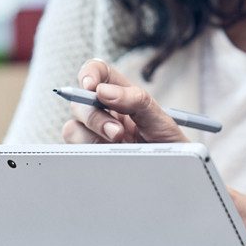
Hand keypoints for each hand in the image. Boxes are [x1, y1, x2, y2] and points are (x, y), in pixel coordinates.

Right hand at [59, 58, 188, 143]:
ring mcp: (95, 134)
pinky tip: (109, 155)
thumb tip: (104, 91)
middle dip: (95, 116)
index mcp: (122, 94)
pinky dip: (91, 150)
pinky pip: (75, 148)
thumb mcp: (160, 119)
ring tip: (119, 145)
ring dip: (94, 136)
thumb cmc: (169, 145)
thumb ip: (136, 100)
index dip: (90, 73)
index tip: (91, 86)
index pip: (98, 72)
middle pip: (79, 102)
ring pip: (73, 126)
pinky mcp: (91, 153)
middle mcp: (105, 111)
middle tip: (118, 132)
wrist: (172, 173)